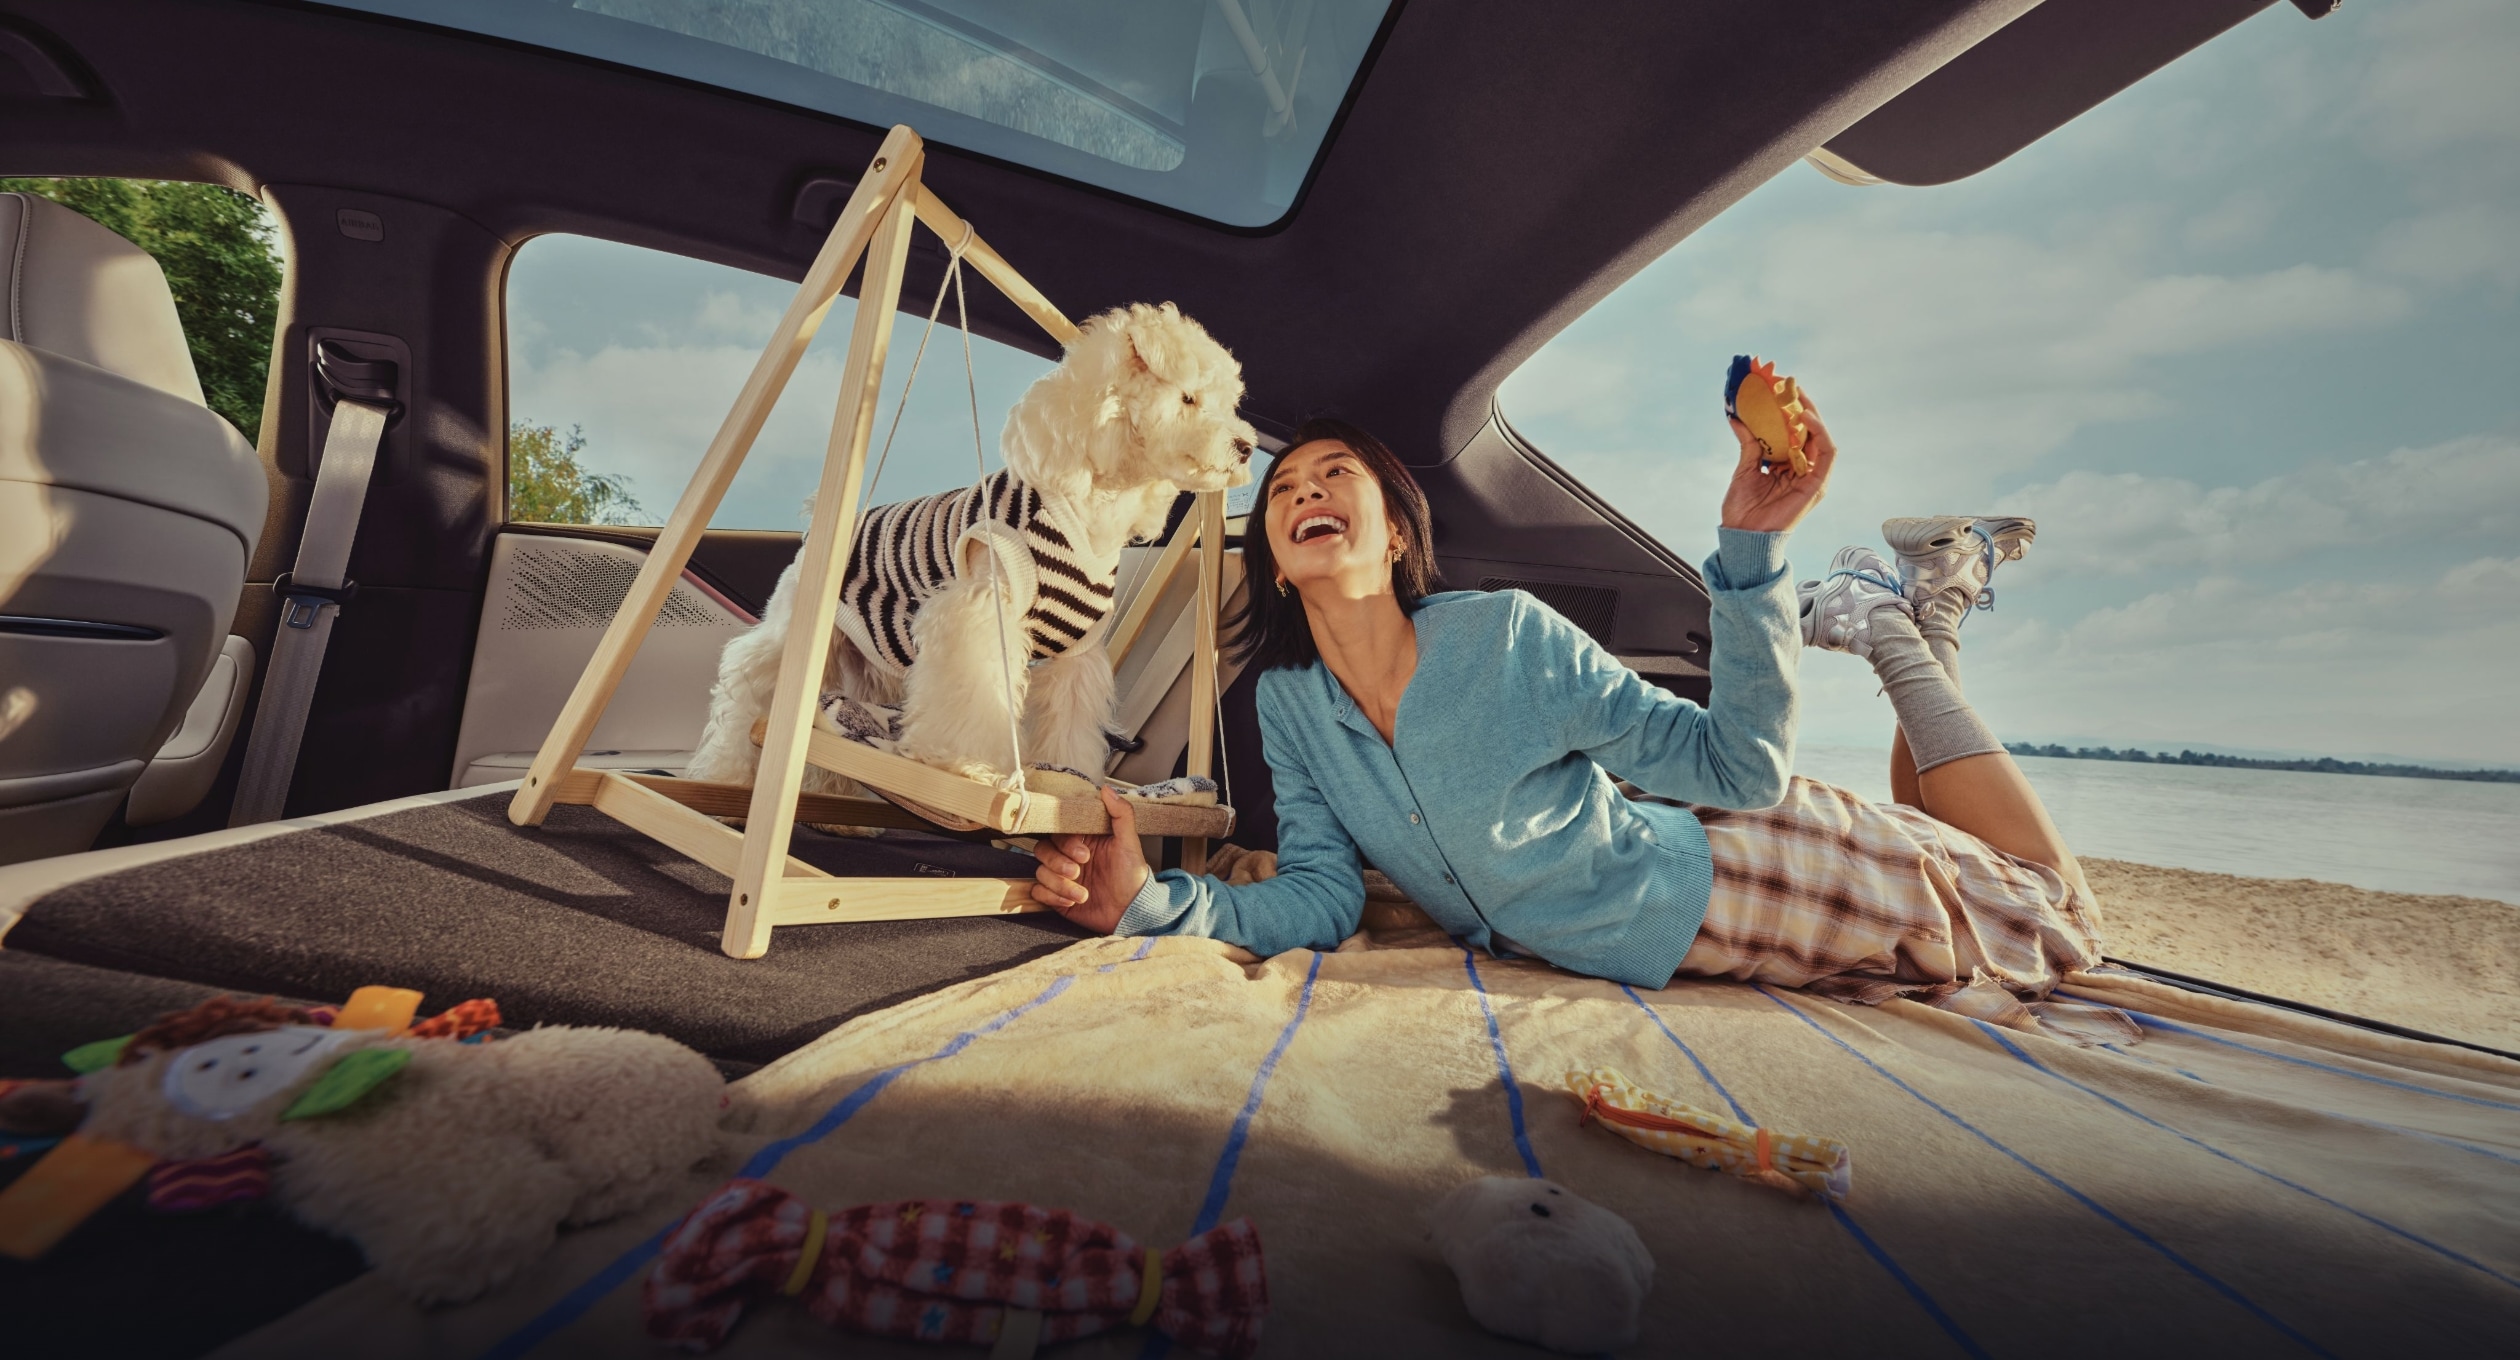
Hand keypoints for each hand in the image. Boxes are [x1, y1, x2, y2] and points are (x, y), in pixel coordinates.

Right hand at [1029, 787, 1151, 932]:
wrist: (1132, 913)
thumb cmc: (1133, 878)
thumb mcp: (1130, 844)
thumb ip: (1121, 814)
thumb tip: (1107, 790)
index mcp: (1084, 840)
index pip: (1059, 832)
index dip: (1067, 843)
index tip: (1084, 853)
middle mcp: (1069, 856)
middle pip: (1043, 849)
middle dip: (1058, 863)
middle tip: (1078, 872)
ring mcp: (1062, 876)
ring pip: (1040, 871)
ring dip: (1059, 884)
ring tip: (1083, 894)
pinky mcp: (1057, 896)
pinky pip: (1038, 892)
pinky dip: (1052, 896)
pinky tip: (1072, 901)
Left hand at [1719, 397, 1837, 534]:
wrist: (1743, 536)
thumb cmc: (1742, 509)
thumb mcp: (1745, 469)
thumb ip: (1749, 444)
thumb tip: (1737, 419)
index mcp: (1785, 466)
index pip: (1792, 433)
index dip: (1787, 412)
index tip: (1777, 390)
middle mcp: (1801, 470)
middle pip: (1807, 432)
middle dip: (1800, 406)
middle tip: (1788, 384)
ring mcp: (1811, 477)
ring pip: (1819, 438)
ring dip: (1812, 414)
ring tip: (1797, 395)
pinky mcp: (1817, 485)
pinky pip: (1827, 453)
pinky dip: (1819, 433)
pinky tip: (1805, 417)